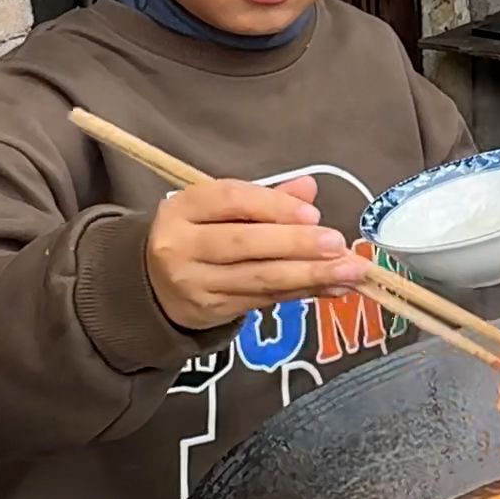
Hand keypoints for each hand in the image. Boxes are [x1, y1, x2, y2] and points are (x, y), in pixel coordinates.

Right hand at [146, 175, 364, 330]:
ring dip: (310, 275)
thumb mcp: (218, 209)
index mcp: (182, 207)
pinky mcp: (211, 311)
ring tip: (349, 271)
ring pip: (258, 278)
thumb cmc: (196, 234)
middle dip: (297, 245)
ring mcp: (194, 282)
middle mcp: (182, 245)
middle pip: (245, 243)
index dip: (274, 206)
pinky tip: (332, 287)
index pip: (230, 200)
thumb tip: (308, 188)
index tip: (313, 214)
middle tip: (338, 245)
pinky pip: (264, 299)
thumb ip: (264, 199)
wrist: (150, 284)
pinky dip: (302, 292)